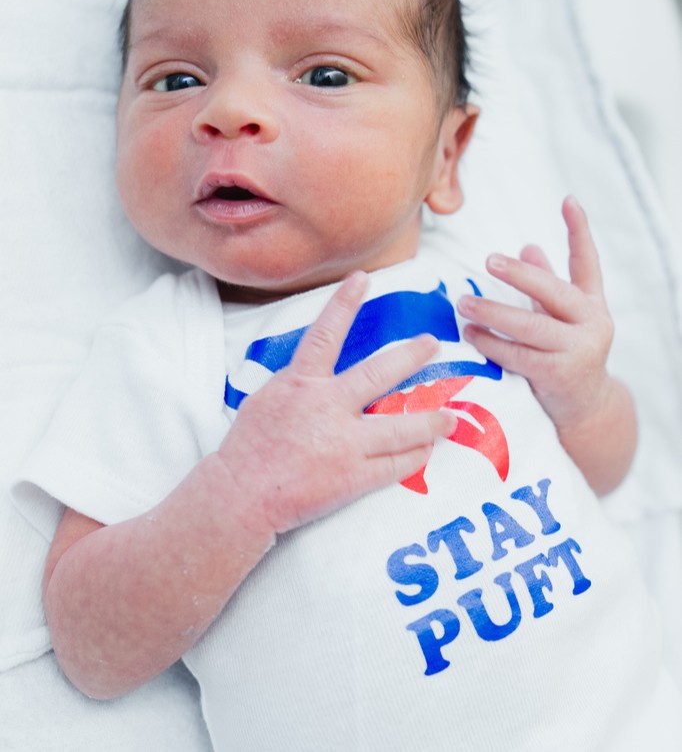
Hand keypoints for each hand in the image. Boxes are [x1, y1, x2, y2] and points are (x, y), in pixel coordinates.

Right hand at [217, 271, 455, 533]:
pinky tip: (426, 452)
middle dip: (411, 356)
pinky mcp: (352, 478)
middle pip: (379, 374)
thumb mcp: (267, 400)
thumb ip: (299, 382)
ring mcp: (343, 444)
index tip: (362, 278)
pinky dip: (414, 457)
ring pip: (400, 428)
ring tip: (450, 418)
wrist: (241, 496)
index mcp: (301, 384)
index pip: (325, 334)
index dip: (343, 303)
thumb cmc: (249, 446)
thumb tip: (320, 368)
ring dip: (430, 421)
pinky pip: (394, 466)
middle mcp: (326, 408)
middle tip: (432, 343)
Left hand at [456, 196, 615, 439]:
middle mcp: (591, 324)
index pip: (588, 262)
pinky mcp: (558, 376)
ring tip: (464, 303)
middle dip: (520, 275)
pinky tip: (470, 335)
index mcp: (592, 304)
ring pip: (530, 327)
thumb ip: (546, 285)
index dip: (580, 230)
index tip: (568, 200)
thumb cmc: (565, 355)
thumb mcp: (560, 318)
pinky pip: (518, 355)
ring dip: (493, 313)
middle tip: (489, 260)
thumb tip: (528, 246)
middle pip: (554, 291)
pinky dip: (491, 344)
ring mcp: (577, 351)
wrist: (585, 409)